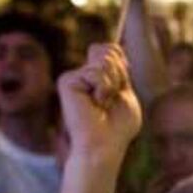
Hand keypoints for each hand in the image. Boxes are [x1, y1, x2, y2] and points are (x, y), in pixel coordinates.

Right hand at [57, 43, 141, 163]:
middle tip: (111, 99)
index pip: (112, 49)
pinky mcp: (67, 81)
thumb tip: (111, 46)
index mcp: (98, 76)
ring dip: (112, 84)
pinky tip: (95, 104)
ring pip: (104, 60)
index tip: (121, 87)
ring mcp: (74, 76)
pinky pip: (95, 72)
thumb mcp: (126, 93)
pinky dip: (103, 89)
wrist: (104, 145)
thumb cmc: (117, 127)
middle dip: (119, 75)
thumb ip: (119, 70)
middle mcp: (84, 74)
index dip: (122, 64)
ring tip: (103, 103)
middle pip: (109, 51)